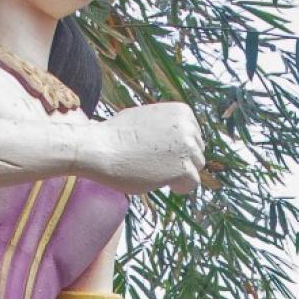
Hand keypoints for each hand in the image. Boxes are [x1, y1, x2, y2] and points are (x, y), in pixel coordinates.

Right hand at [82, 102, 205, 194]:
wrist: (101, 148)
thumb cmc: (116, 135)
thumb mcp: (146, 118)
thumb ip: (166, 126)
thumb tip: (178, 139)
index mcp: (182, 112)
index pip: (194, 135)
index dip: (178, 148)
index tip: (160, 153)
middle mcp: (188, 126)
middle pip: (197, 151)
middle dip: (180, 160)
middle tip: (157, 165)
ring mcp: (186, 147)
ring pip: (196, 167)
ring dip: (179, 173)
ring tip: (157, 173)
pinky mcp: (182, 168)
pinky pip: (192, 183)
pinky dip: (180, 187)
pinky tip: (165, 185)